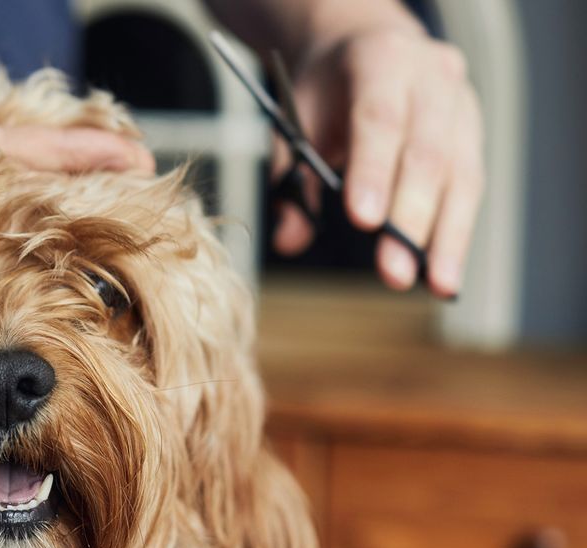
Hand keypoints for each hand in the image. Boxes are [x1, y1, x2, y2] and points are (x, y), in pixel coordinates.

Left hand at [272, 27, 483, 296]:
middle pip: (428, 152)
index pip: (380, 119)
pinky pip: (472, 185)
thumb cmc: (328, 91)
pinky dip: (459, 232)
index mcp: (380, 60)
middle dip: (411, 218)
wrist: (364, 47)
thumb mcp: (295, 121)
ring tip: (436, 284)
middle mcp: (431, 78)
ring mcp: (461, 104)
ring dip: (448, 236)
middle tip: (394, 271)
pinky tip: (447, 272)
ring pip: (462, 173)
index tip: (364, 222)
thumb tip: (289, 239)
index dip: (374, 171)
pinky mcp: (474, 132)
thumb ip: (290, 178)